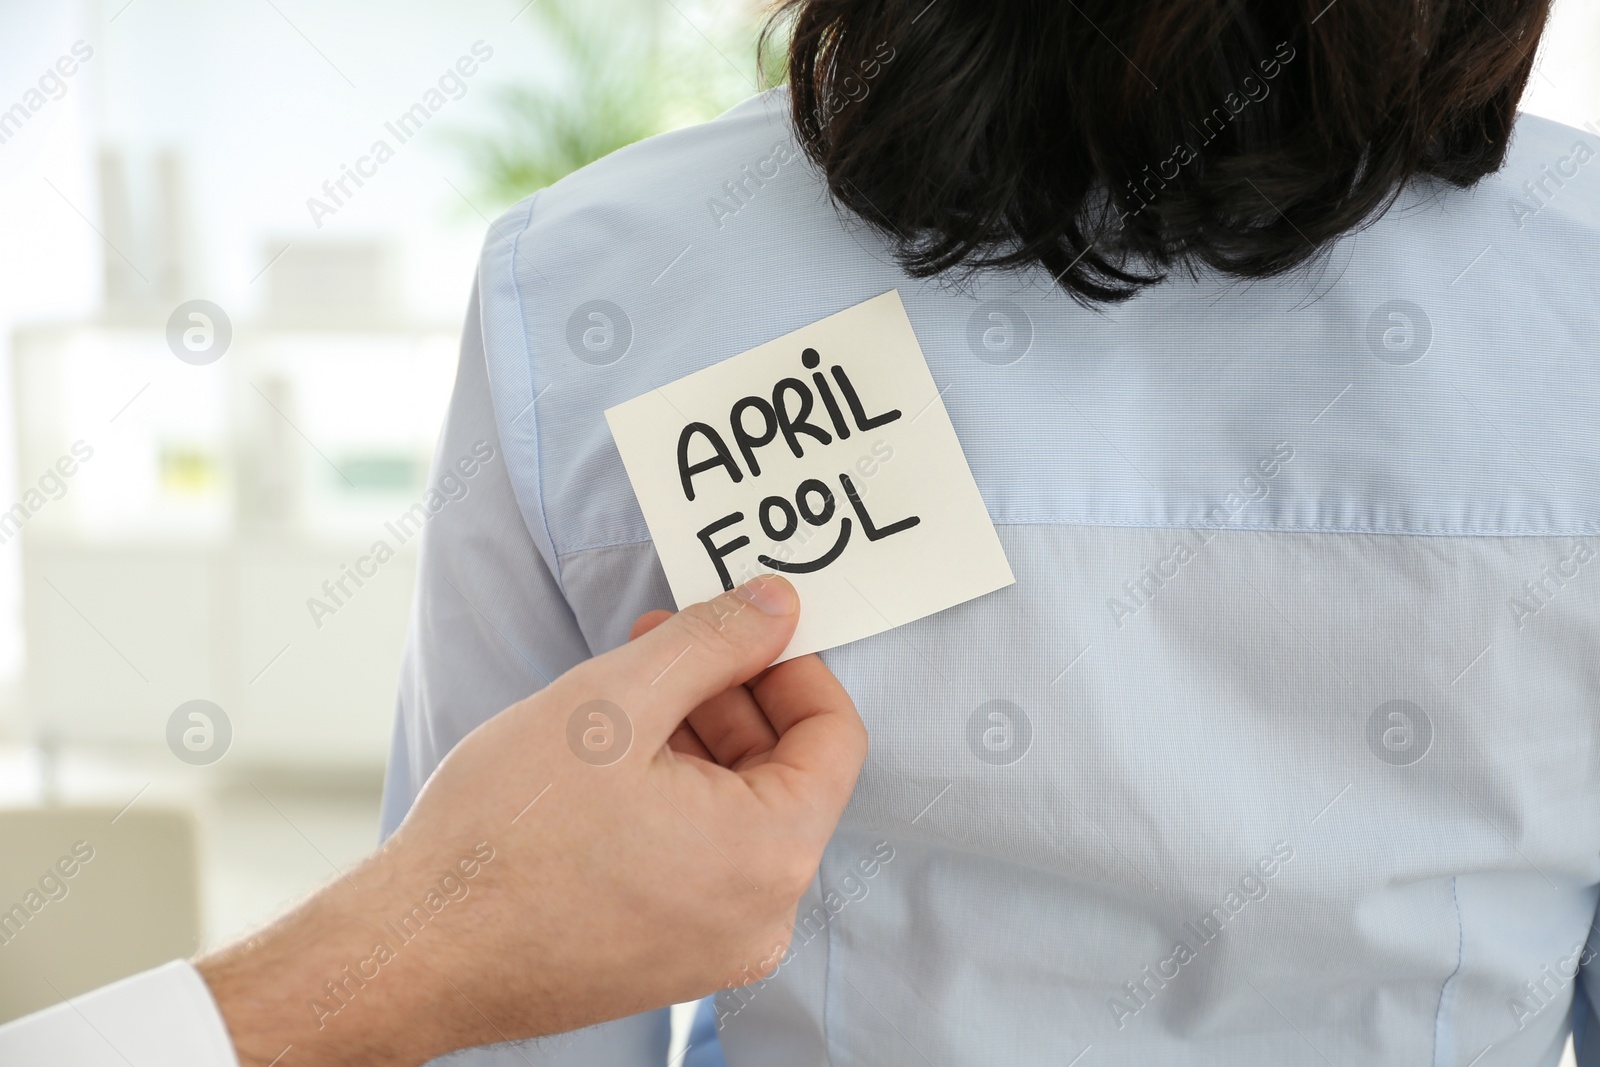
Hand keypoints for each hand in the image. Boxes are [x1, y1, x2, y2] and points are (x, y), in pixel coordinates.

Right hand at [197, 575, 866, 1066]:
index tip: (738, 630)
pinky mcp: (670, 961)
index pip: (835, 735)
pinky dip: (675, 802)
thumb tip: (780, 605)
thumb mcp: (616, 700)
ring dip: (696, 743)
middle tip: (664, 646)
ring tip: (619, 701)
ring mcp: (716, 948)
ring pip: (740, 815)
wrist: (413, 949)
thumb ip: (715, 642)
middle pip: (787, 774)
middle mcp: (763, 917)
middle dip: (731, 697)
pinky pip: (703, 860)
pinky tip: (607, 765)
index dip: (790, 665)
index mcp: (770, 855)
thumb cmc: (505, 832)